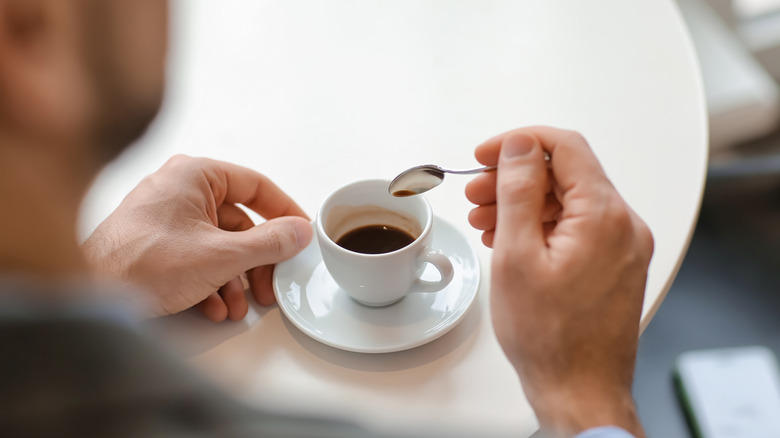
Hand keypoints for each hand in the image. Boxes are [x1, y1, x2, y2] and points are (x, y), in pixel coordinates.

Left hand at [83, 155, 311, 321]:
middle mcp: (181, 188)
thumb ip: (269, 243)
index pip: (256, 186)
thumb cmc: (145, 264)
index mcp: (196, 174)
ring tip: (238, 308)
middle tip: (270, 287)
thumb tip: (301, 232)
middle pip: (239, 222)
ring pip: (220, 244)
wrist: (88, 294)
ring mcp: (166, 216)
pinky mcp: (156, 241)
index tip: (302, 234)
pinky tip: (214, 308)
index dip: (285, 212)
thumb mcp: (222, 255)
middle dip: (256, 262)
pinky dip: (210, 282)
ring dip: (234, 279)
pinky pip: (197, 255)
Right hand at [466, 127, 652, 437]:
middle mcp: (624, 225)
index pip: (565, 147)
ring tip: (485, 221)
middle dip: (515, 178)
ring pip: (569, 203)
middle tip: (477, 194)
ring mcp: (623, 246)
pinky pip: (578, 228)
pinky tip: (511, 240)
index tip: (486, 155)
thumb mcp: (517, 256)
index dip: (519, 143)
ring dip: (525, 204)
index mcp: (605, 216)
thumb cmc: (550, 337)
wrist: (579, 390)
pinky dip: (543, 226)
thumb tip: (519, 148)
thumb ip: (518, 192)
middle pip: (566, 175)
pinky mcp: (616, 264)